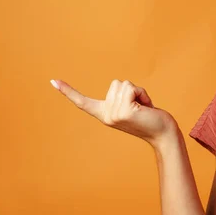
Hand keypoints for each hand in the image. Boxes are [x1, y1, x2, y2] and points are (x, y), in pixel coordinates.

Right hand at [51, 78, 176, 146]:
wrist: (163, 134)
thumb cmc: (150, 118)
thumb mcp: (131, 106)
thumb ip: (122, 98)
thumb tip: (123, 87)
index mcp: (105, 114)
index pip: (83, 102)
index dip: (68, 91)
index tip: (53, 81)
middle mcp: (106, 115)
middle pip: (116, 84)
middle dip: (132, 91)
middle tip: (140, 107)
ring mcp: (114, 114)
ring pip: (124, 84)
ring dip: (139, 92)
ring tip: (143, 108)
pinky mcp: (125, 111)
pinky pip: (132, 88)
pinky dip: (143, 93)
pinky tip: (146, 107)